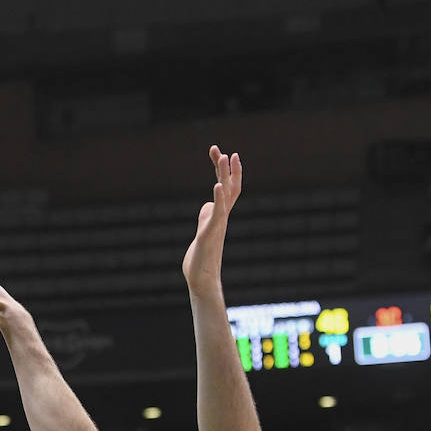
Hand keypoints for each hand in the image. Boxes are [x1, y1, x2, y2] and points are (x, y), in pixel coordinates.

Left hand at [182, 145, 242, 287]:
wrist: (202, 279)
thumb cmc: (201, 258)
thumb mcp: (201, 231)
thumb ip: (206, 216)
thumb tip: (207, 204)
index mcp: (219, 216)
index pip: (225, 188)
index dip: (224, 170)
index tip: (222, 153)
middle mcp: (222, 217)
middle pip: (229, 187)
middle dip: (226, 168)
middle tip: (224, 150)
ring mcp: (218, 224)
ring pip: (226, 196)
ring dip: (226, 175)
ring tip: (226, 157)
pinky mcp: (210, 233)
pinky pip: (217, 213)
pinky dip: (218, 198)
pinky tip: (217, 185)